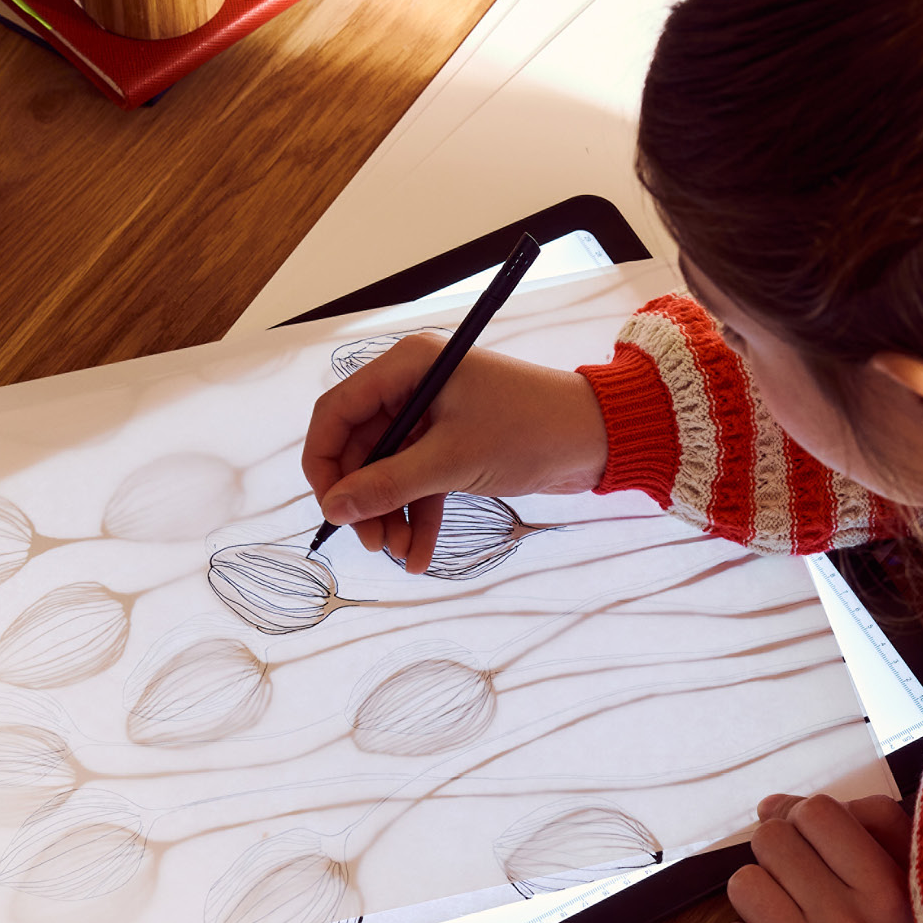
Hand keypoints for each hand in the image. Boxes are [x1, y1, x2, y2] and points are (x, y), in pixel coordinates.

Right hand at [301, 338, 609, 571]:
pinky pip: (418, 483)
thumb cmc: (531, 430)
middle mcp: (413, 386)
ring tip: (398, 555)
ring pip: (388, 471)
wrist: (598, 438)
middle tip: (368, 542)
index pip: (338, 410)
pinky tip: (417, 555)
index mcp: (407, 367)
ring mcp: (433, 417)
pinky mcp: (453, 445)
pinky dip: (416, 518)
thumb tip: (335, 509)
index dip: (324, 461)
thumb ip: (389, 485)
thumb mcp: (453, 461)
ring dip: (389, 515)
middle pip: (359, 447)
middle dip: (363, 499)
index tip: (329, 508)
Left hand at [719, 790, 922, 922]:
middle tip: (796, 882)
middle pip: (771, 842)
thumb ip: (864, 824)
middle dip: (777, 854)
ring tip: (782, 916)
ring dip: (756, 896)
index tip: (813, 844)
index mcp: (888, 888)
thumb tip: (773, 804)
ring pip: (744, 887)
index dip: (804, 819)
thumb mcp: (915, 881)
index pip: (817, 812)